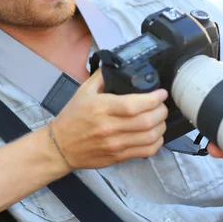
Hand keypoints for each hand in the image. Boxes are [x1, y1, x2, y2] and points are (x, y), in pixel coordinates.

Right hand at [50, 68, 168, 168]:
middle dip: (161, 111)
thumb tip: (118, 64)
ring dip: (161, 126)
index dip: (153, 99)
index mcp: (101, 108)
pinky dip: (157, 142)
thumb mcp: (83, 92)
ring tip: (160, 118)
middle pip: (147, 121)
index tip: (160, 93)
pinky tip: (155, 135)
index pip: (134, 104)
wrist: (61, 146)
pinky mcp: (119, 157)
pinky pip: (146, 151)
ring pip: (150, 137)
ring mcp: (115, 144)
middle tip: (162, 105)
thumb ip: (102, 77)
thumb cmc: (72, 118)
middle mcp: (109, 127)